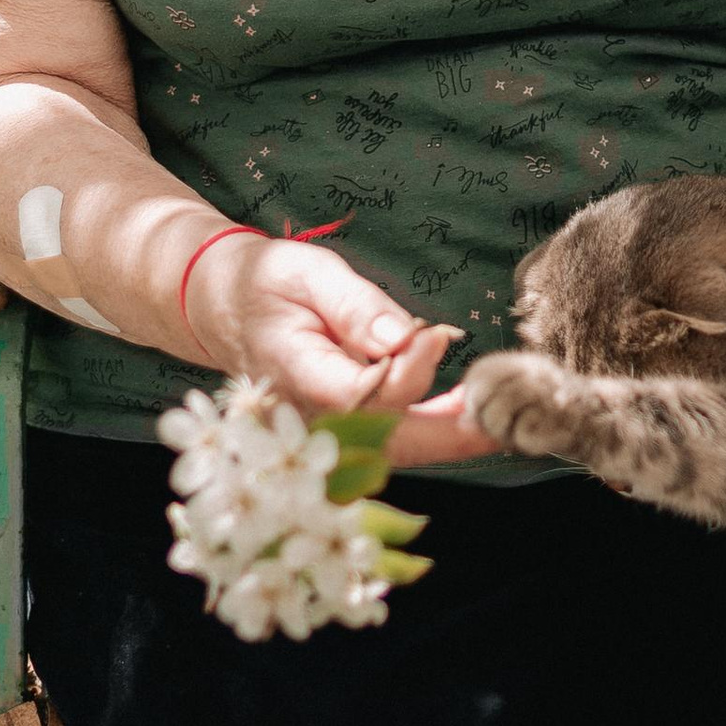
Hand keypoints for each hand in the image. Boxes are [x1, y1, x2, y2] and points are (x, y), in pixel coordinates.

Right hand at [181, 232, 471, 462]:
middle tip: (502, 411)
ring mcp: (321, 434)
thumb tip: (406, 336)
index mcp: (295, 376)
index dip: (407, 374)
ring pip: (392, 452)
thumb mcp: (307, 273)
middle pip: (386, 444)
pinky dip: (432, 430)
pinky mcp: (337, 433)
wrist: (223, 307)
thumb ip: (356, 305)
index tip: (438, 336)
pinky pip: (388, 443)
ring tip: (498, 409)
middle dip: (449, 434)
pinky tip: (468, 411)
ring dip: (448, 436)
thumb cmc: (267, 282)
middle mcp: (308, 419)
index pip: (360, 395)